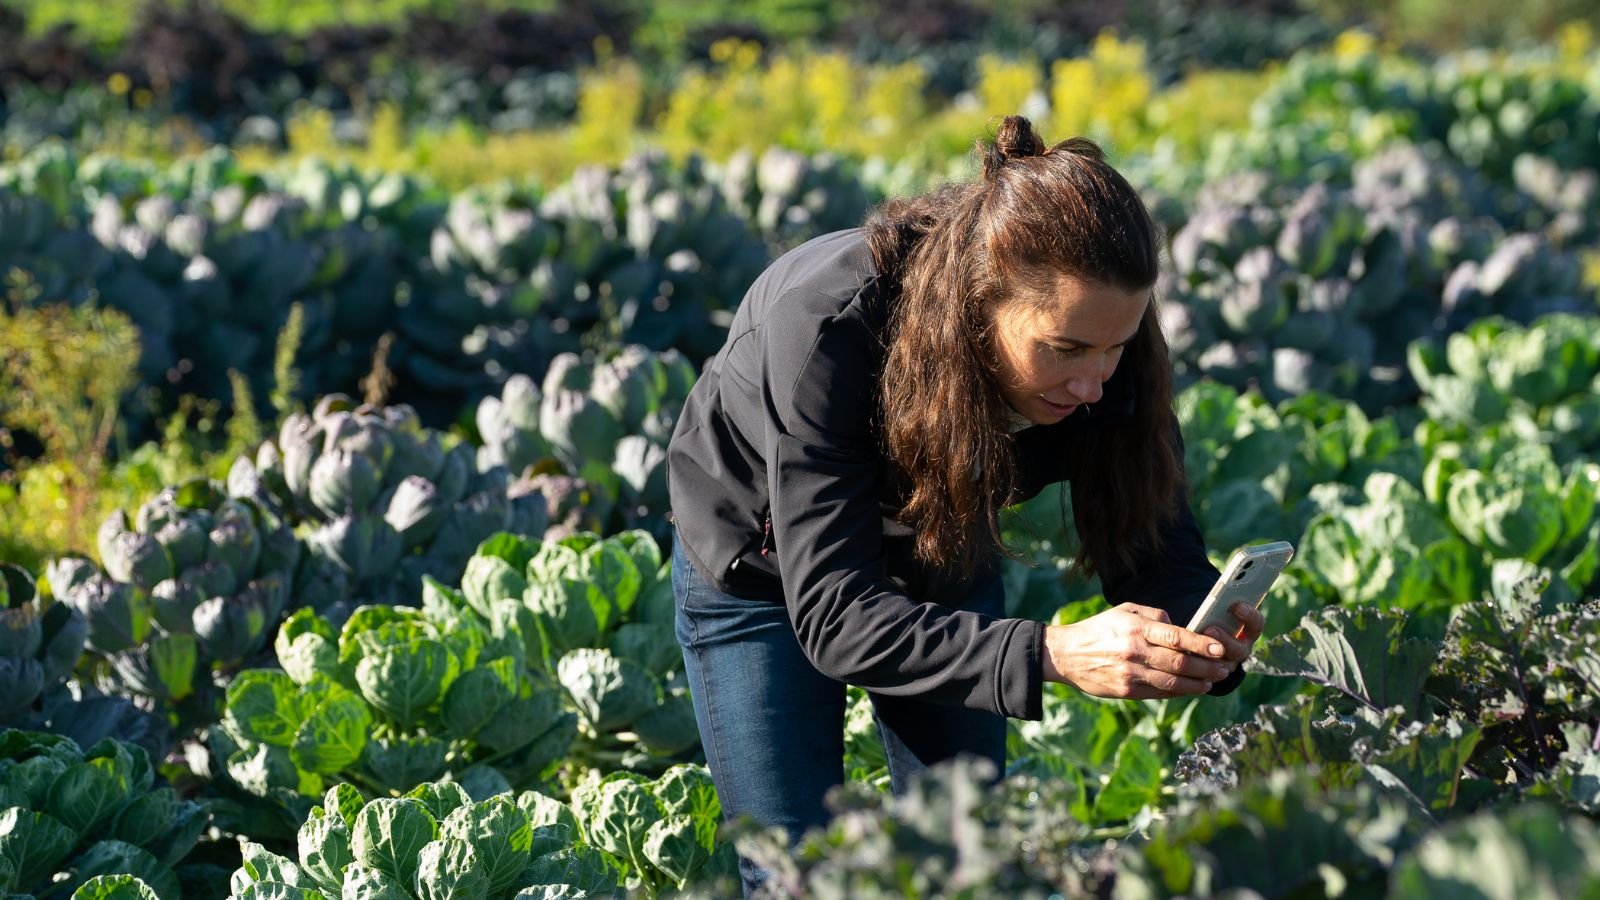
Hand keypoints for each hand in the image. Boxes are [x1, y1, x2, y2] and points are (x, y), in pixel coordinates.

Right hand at [1042, 603, 1231, 699]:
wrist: (1066, 655)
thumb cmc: (1098, 629)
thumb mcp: (1123, 611)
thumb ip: (1154, 615)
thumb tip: (1179, 625)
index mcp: (1136, 629)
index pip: (1176, 636)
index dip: (1201, 644)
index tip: (1219, 649)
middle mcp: (1135, 652)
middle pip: (1180, 663)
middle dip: (1206, 667)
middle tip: (1224, 668)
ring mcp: (1131, 674)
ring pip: (1173, 682)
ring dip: (1197, 684)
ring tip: (1212, 682)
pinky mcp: (1127, 691)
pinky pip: (1160, 693)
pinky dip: (1179, 692)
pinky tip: (1191, 689)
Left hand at [1203, 602, 1265, 679]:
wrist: (1197, 640)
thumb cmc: (1208, 620)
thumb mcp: (1215, 613)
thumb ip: (1216, 609)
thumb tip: (1209, 600)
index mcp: (1247, 632)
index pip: (1256, 624)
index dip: (1250, 616)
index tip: (1238, 606)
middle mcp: (1241, 649)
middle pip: (1240, 649)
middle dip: (1225, 639)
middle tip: (1211, 629)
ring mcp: (1229, 663)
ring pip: (1225, 665)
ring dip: (1211, 656)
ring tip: (1196, 647)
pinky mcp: (1214, 674)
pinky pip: (1210, 675)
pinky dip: (1200, 667)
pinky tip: (1188, 657)